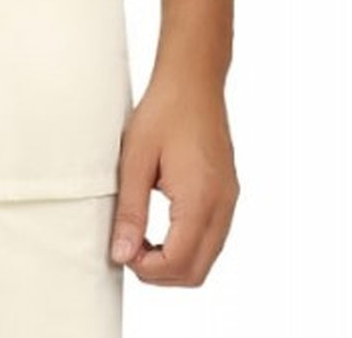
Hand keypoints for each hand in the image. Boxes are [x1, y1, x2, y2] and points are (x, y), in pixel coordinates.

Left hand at [109, 73, 238, 285]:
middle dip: (160, 272)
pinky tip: (162, 225)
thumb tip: (122, 255)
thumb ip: (130, 210)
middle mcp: (222, 206)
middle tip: (130, 247)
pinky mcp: (227, 194)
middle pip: (196, 272)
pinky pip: (212, 238)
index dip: (146, 269)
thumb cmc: (163, 111)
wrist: (193, 80)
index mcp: (200, 199)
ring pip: (206, 258)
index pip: (179, 263)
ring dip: (174, 260)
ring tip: (142, 236)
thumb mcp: (135, 160)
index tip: (122, 249)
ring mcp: (229, 201)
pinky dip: (187, 245)